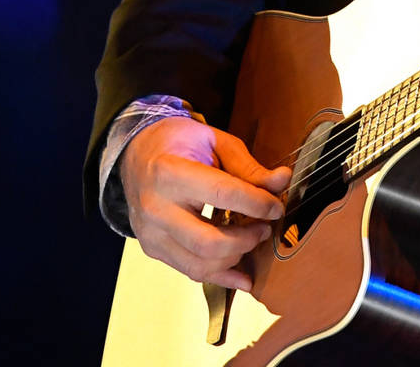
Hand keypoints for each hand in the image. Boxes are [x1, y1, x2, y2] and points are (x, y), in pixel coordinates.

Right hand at [119, 116, 290, 290]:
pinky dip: (222, 276)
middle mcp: (155, 207)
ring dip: (236, 257)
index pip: (222, 195)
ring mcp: (150, 233)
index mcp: (169, 172)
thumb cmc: (177, 143)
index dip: (257, 204)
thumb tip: (282, 180)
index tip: (276, 207)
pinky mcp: (153, 248)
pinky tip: (242, 275)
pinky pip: (191, 271)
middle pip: (210, 242)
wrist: (136, 153)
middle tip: (264, 228)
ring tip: (251, 239)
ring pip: (201, 264)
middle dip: (247, 239)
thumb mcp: (214, 142)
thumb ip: (248, 166)